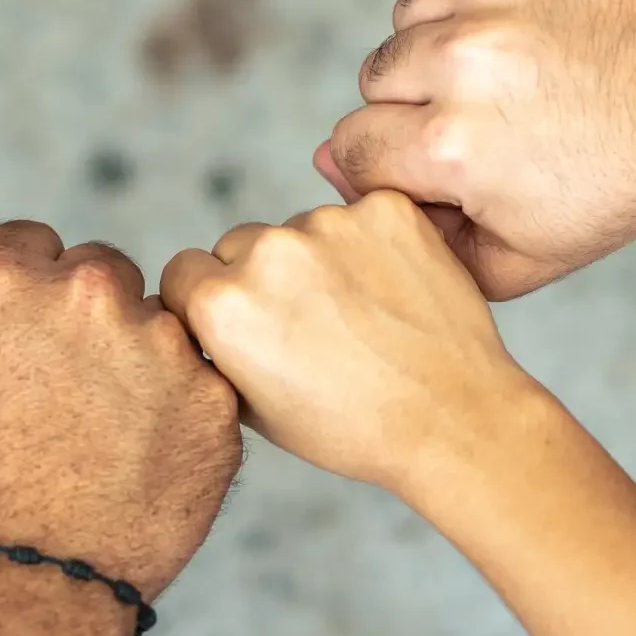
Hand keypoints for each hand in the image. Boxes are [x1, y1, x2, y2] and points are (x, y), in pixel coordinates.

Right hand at [0, 223, 240, 598]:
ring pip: (158, 329)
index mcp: (12, 279)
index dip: (33, 288)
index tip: (35, 332)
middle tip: (79, 391)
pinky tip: (149, 464)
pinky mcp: (213, 395)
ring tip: (113, 439)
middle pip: (104, 273)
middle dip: (95, 317)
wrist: (34, 583)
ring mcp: (159, 341)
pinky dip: (183, 416)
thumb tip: (7, 289)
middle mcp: (89, 290)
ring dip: (143, 364)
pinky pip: (201, 385)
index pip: (35, 242)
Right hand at [161, 191, 537, 494]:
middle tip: (309, 324)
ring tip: (360, 314)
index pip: (183, 271)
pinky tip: (391, 290)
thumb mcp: (254, 408)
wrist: (452, 418)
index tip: (243, 324)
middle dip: (261, 276)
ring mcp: (328, 223)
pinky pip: (357, 215)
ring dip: (317, 258)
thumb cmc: (352, 427)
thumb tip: (202, 315)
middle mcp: (266, 251)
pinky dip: (369, 244)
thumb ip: (216, 347)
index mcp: (221, 303)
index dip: (206, 301)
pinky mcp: (383, 208)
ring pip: (299, 228)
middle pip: (239, 244)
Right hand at [321, 0, 635, 297]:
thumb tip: (327, 169)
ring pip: (414, 9)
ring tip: (526, 61)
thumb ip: (420, 233)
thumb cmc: (632, 180)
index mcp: (451, 145)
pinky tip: (547, 14)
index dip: (402, 160)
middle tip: (502, 111)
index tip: (459, 160)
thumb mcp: (528, 252)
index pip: (354, 144)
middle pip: (377, 74)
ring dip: (451, 34)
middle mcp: (461, 56)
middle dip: (423, 98)